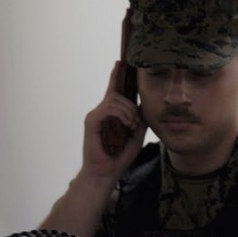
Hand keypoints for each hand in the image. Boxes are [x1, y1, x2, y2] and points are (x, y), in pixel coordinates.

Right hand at [83, 64, 145, 179]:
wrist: (105, 173)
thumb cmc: (118, 158)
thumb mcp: (136, 137)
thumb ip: (140, 121)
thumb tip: (145, 107)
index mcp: (109, 114)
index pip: (113, 90)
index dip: (116, 75)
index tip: (120, 62)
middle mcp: (100, 112)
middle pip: (117, 93)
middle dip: (131, 104)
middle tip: (135, 121)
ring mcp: (95, 116)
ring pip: (115, 100)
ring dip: (128, 111)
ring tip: (131, 126)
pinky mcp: (91, 121)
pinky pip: (109, 107)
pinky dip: (121, 114)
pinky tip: (126, 125)